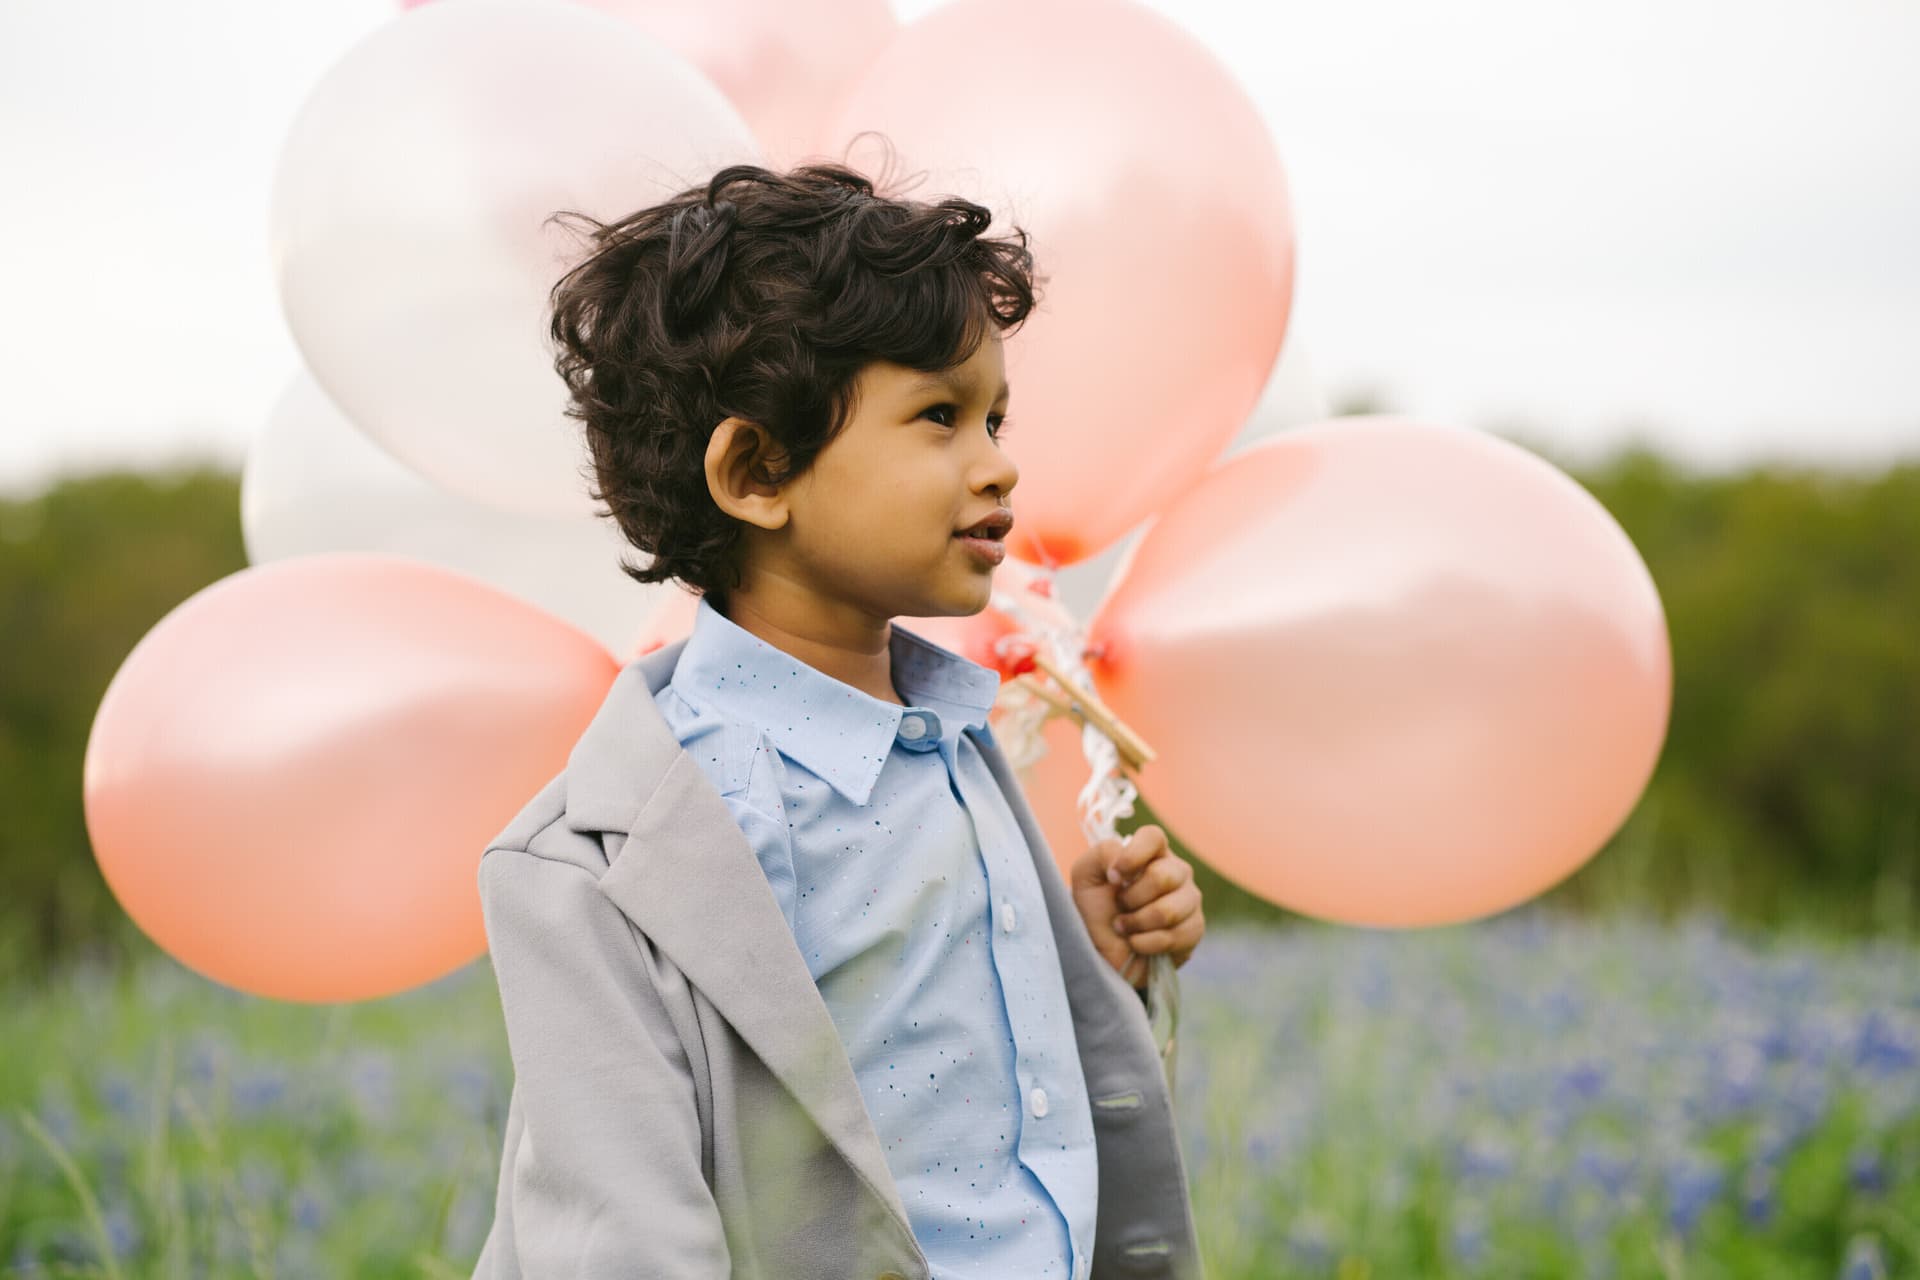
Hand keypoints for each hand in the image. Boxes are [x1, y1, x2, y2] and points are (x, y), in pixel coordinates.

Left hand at [1068, 823, 1204, 988]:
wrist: (1103, 953)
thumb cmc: (1096, 911)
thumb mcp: (1086, 876)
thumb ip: (1103, 853)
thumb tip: (1123, 856)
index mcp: (1150, 853)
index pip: (1153, 837)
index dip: (1133, 855)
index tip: (1114, 877)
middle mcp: (1176, 871)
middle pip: (1163, 876)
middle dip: (1132, 899)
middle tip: (1120, 907)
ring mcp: (1189, 899)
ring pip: (1169, 910)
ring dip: (1137, 924)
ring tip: (1125, 927)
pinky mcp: (1194, 928)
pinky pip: (1175, 935)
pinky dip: (1146, 944)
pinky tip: (1138, 943)